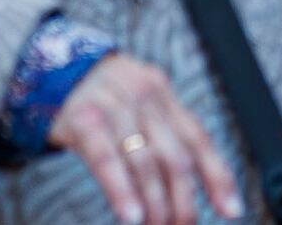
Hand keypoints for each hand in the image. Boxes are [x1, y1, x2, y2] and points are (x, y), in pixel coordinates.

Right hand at [48, 56, 239, 224]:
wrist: (51, 71)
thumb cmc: (102, 99)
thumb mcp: (139, 105)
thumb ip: (165, 135)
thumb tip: (194, 186)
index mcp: (163, 95)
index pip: (198, 139)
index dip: (217, 176)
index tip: (230, 210)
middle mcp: (144, 97)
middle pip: (174, 156)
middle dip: (183, 200)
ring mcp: (113, 106)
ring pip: (144, 162)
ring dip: (155, 203)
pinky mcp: (82, 119)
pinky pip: (106, 159)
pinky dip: (121, 191)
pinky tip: (130, 215)